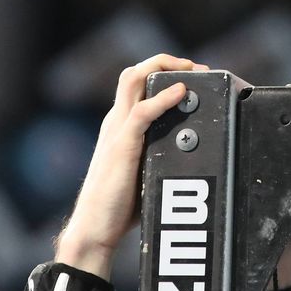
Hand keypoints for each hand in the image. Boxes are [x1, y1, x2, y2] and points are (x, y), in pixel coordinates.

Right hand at [55, 54, 207, 279]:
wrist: (95, 228)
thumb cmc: (120, 205)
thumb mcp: (145, 169)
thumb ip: (160, 153)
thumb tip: (191, 152)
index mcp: (120, 125)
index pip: (137, 83)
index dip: (163, 71)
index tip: (191, 75)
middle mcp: (115, 121)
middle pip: (134, 72)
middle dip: (166, 61)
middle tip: (195, 67)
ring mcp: (116, 130)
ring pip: (133, 80)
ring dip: (164, 68)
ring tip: (190, 70)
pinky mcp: (121, 146)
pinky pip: (142, 112)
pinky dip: (163, 98)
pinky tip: (180, 92)